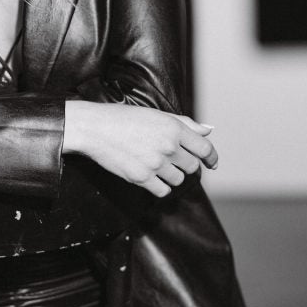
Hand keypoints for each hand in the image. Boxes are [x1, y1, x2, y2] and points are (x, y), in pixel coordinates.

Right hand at [64, 100, 216, 197]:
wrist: (94, 128)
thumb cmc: (123, 118)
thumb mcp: (156, 115)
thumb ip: (185, 123)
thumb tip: (208, 131)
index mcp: (174, 128)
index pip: (204, 148)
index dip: (212, 158)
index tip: (212, 164)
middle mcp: (168, 146)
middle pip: (192, 167)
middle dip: (185, 165)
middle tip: (172, 160)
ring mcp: (155, 164)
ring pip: (178, 180)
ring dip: (171, 176)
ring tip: (155, 165)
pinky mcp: (142, 178)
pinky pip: (163, 191)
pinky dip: (160, 187)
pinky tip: (151, 177)